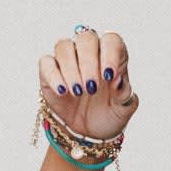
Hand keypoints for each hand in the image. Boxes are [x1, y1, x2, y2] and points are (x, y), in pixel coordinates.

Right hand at [37, 27, 138, 144]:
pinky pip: (46, 63)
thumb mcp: (122, 110)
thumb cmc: (109, 114)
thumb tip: (118, 79)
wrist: (89, 132)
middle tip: (92, 88)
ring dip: (71, 69)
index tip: (109, 75)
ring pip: (64, 46)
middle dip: (89, 62)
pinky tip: (63, 91)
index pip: (112, 40)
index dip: (110, 53)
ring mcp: (68, 59)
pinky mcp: (50, 70)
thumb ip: (124, 94)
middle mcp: (89, 52)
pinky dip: (54, 76)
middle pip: (86, 38)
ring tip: (78, 92)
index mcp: (111, 56)